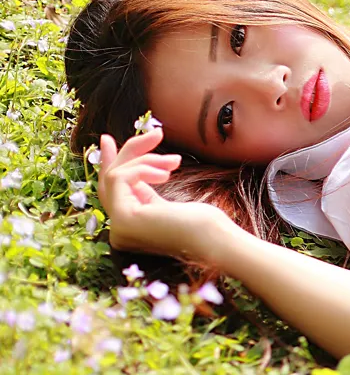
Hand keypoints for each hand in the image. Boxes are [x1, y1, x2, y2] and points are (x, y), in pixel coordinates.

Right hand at [97, 127, 234, 262]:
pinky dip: (142, 168)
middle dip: (130, 152)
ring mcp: (118, 227)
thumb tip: (136, 169)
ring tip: (175, 162)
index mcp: (129, 227)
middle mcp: (119, 230)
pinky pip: (119, 178)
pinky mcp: (123, 219)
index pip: (111, 191)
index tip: (108, 139)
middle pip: (110, 180)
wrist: (217, 241)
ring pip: (114, 175)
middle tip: (157, 134)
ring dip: (146, 159)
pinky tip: (165, 174)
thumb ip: (146, 192)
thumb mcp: (168, 203)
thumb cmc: (204, 224)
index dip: (108, 163)